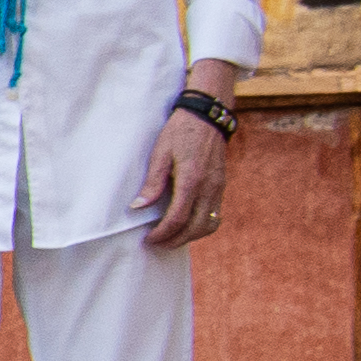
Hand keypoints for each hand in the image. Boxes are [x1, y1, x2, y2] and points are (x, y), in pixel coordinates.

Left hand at [137, 107, 237, 246]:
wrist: (208, 116)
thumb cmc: (181, 132)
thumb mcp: (160, 153)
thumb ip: (152, 183)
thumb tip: (138, 207)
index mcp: (191, 180)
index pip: (177, 218)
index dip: (162, 233)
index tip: (149, 238)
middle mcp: (209, 187)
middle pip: (195, 228)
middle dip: (176, 241)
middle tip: (158, 243)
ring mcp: (218, 188)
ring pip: (209, 225)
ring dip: (191, 237)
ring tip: (171, 238)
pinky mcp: (221, 187)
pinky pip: (215, 215)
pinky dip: (201, 226)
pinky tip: (187, 224)